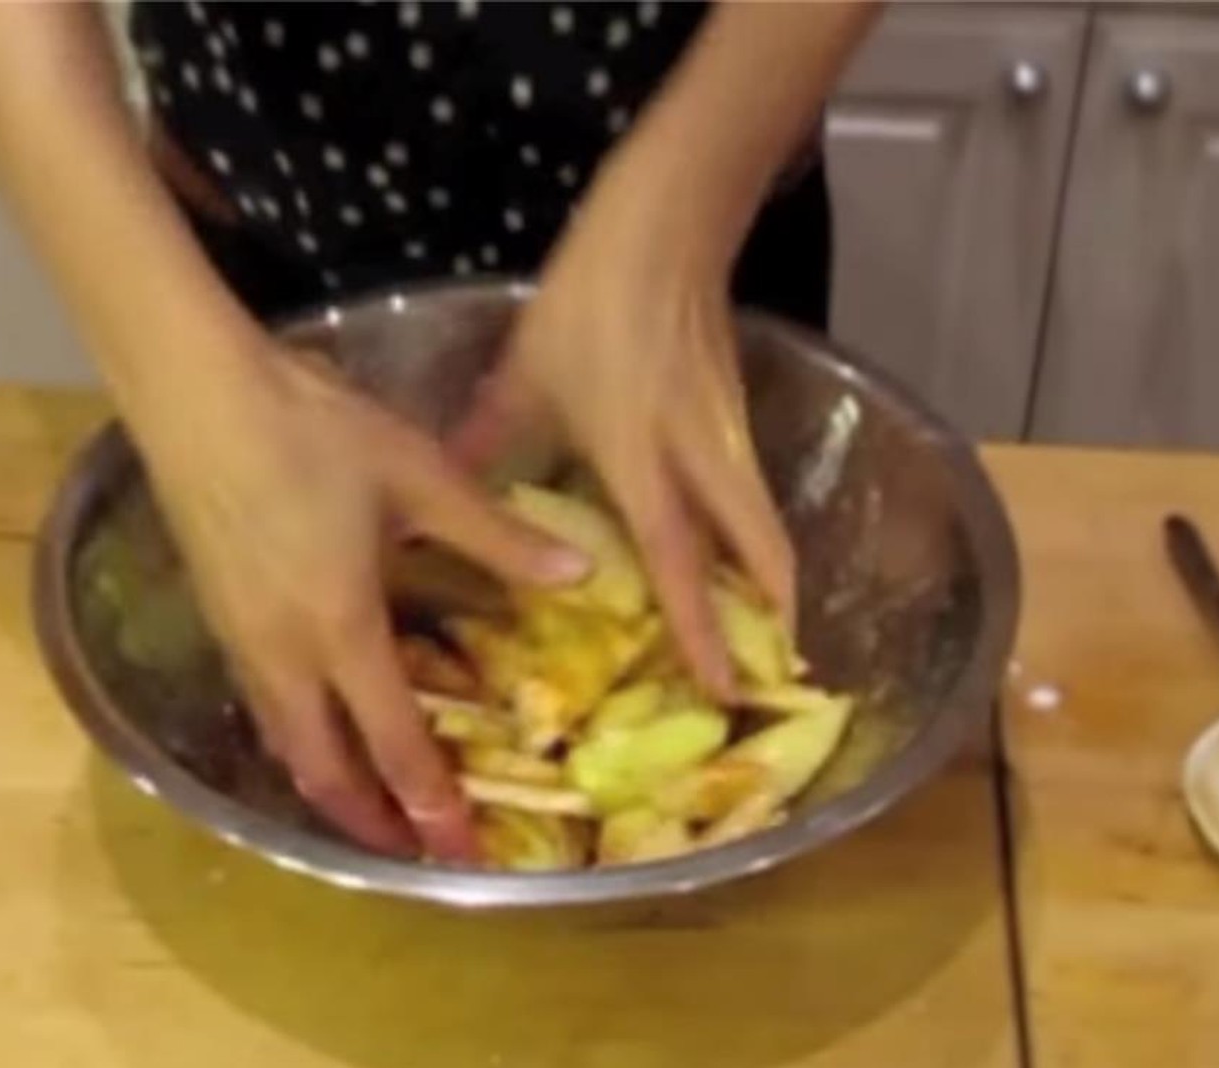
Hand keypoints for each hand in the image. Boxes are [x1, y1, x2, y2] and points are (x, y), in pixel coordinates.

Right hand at [131, 337, 584, 859]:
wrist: (198, 393)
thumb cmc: (313, 430)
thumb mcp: (419, 477)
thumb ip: (497, 536)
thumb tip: (579, 573)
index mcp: (340, 626)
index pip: (394, 739)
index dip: (431, 800)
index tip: (463, 846)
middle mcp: (284, 652)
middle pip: (324, 768)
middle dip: (373, 822)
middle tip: (420, 853)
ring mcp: (241, 639)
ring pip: (288, 743)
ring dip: (333, 788)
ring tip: (376, 813)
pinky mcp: (219, 617)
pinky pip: (266, 707)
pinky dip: (303, 742)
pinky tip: (325, 729)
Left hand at [451, 172, 795, 700]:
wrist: (666, 227)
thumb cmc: (590, 299)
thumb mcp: (528, 373)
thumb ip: (490, 440)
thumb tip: (443, 487)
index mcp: (640, 455)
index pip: (678, 557)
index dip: (700, 628)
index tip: (722, 689)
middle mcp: (699, 457)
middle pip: (761, 550)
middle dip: (774, 614)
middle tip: (773, 670)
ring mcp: (727, 437)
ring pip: (764, 524)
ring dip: (769, 580)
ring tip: (762, 632)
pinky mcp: (736, 418)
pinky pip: (751, 495)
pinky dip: (752, 539)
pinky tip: (729, 559)